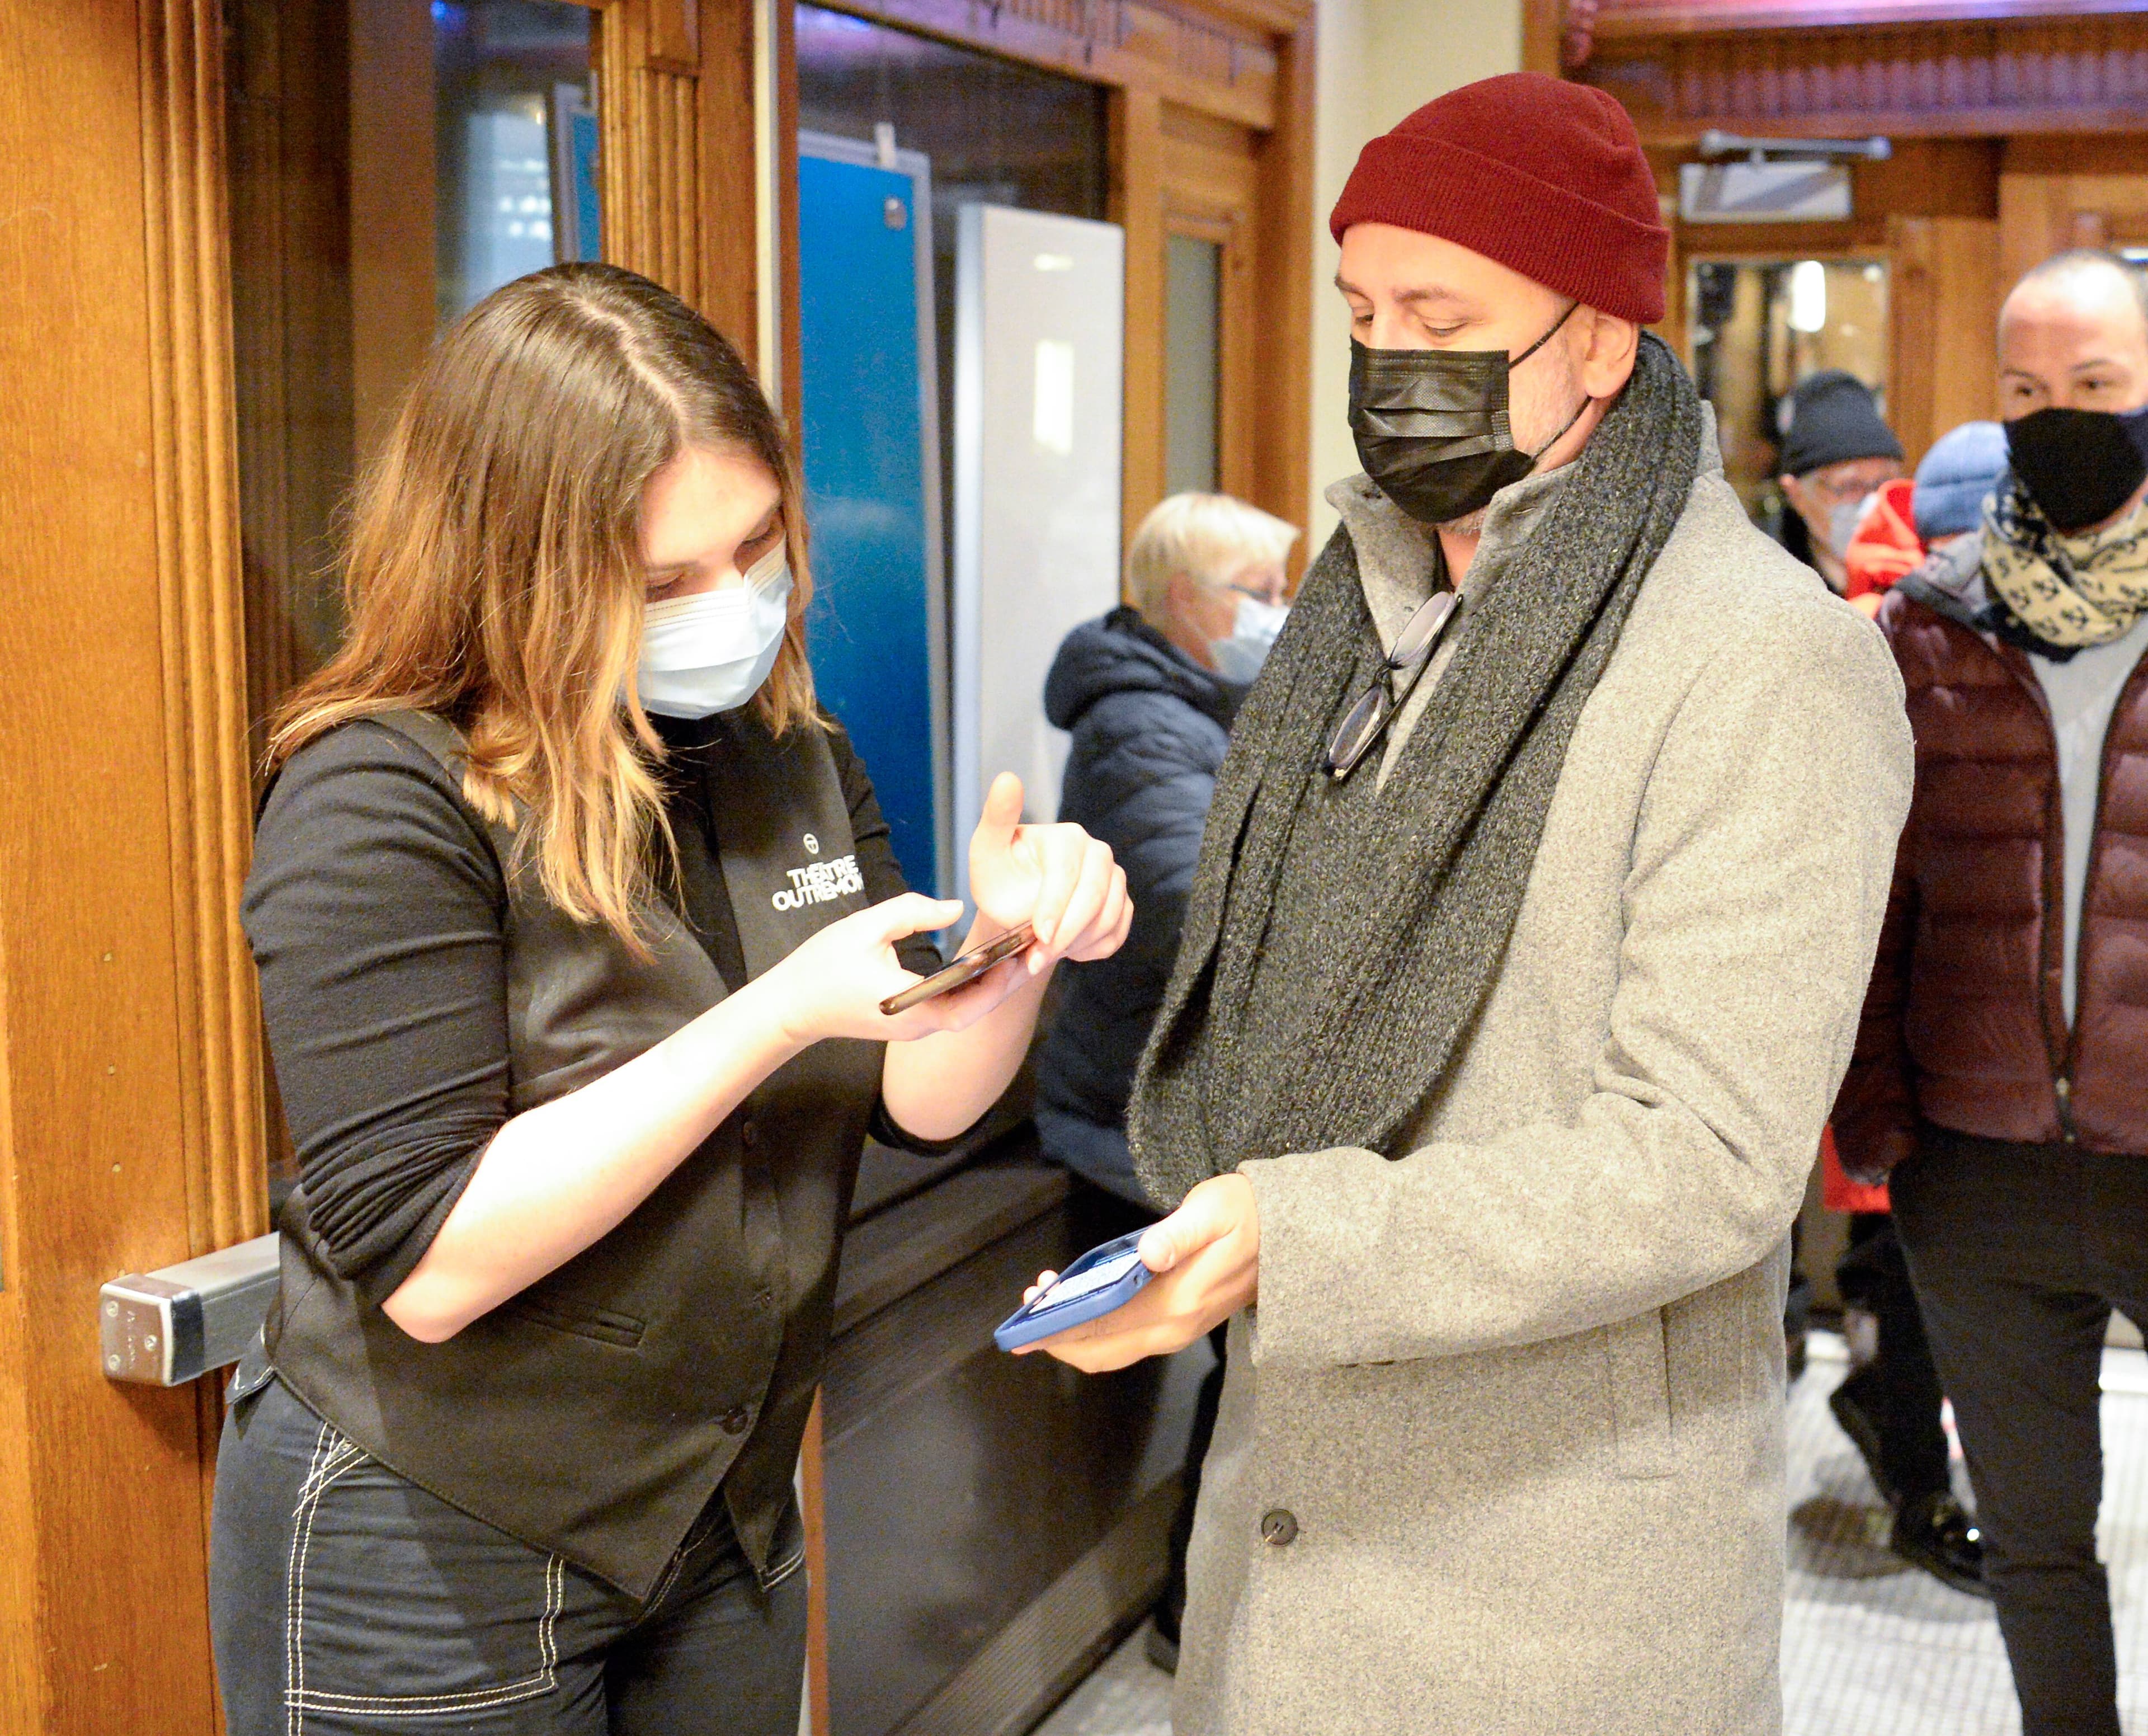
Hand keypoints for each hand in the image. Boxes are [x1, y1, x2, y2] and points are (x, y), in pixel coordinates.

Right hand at [768, 894, 1033, 1044]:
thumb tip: (956, 907)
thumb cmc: (821, 967)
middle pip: (973, 1011)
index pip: (969, 1005)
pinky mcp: (905, 1022)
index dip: (999, 982)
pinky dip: (967, 988)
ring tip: (1010, 951)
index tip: (1019, 953)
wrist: (788, 1007)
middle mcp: (917, 1026)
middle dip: (1002, 982)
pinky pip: (946, 1008)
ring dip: (987, 985)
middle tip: (1028, 949)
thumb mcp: (865, 928)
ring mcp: (911, 1028)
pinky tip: (978, 963)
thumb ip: (912, 912)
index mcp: (910, 1007)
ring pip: (962, 1011)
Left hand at [968, 772, 1131, 969]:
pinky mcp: (1122, 905)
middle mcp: (1098, 853)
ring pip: (1108, 919)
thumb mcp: (988, 850)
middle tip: (1035, 958)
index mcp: (1068, 837)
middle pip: (1093, 899)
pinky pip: (1117, 934)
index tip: (1037, 935)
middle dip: (1063, 934)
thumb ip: (997, 817)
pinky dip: (1090, 949)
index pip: (1068, 874)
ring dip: (1074, 944)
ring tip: (1042, 953)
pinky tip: (1065, 948)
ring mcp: (1114, 879)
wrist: (1015, 910)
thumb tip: (1007, 778)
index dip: (1053, 907)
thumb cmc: (1000, 878)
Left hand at [1015, 1174, 1259, 1371]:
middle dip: (1059, 1335)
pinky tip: (1084, 1302)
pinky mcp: (1181, 1324)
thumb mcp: (1212, 1210)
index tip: (1029, 1315)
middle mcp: (1174, 1328)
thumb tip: (1148, 1254)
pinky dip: (1098, 1330)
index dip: (1062, 1326)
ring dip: (1076, 1334)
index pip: (1105, 1326)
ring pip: (1113, 1349)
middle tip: (1030, 1304)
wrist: (1290, 1233)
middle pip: (1101, 1351)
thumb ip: (1178, 1234)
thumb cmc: (1246, 1212)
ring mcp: (1178, 1331)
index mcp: (1177, 1303)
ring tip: (1048, 1300)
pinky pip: (1128, 1339)